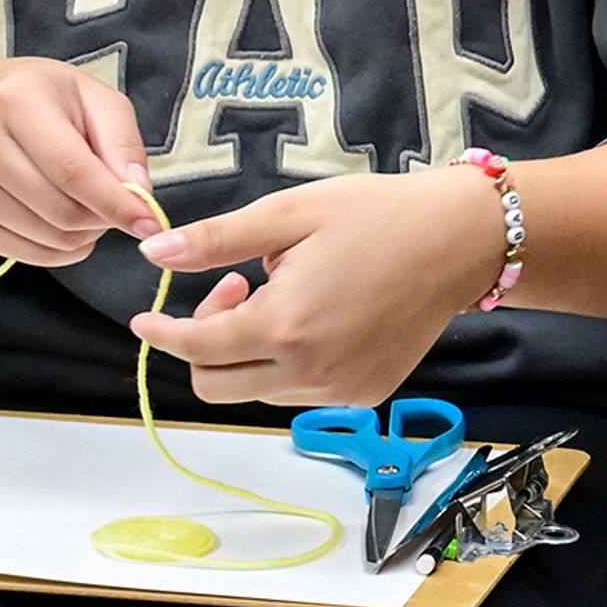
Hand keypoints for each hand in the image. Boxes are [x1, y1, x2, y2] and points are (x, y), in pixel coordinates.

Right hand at [0, 58, 158, 266]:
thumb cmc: (55, 102)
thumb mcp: (100, 101)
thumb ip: (124, 144)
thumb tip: (139, 195)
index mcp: (14, 101)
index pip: (71, 170)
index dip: (116, 203)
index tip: (150, 223)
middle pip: (59, 210)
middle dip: (104, 218)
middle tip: (120, 205)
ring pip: (46, 236)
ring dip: (85, 234)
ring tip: (90, 206)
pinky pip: (24, 255)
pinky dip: (59, 250)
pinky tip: (67, 225)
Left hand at [125, 170, 503, 409]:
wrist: (459, 240)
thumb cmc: (378, 216)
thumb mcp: (290, 213)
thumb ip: (217, 240)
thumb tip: (155, 254)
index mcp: (284, 325)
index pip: (196, 347)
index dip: (163, 332)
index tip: (146, 318)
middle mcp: (310, 371)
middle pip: (217, 385)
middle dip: (205, 342)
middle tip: (235, 288)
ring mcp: (341, 389)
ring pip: (257, 390)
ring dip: (249, 351)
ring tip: (283, 294)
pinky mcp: (366, 393)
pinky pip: (300, 391)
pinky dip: (288, 363)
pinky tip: (315, 317)